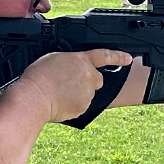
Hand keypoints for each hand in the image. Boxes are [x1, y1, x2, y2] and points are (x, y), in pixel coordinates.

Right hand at [16, 49, 132, 120]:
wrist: (35, 97)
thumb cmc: (39, 77)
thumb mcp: (54, 59)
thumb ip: (70, 62)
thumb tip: (73, 69)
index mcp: (82, 60)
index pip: (105, 56)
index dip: (118, 56)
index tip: (128, 58)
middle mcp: (89, 76)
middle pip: (96, 79)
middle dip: (88, 81)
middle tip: (70, 83)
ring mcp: (87, 94)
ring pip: (87, 94)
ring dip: (77, 93)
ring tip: (58, 92)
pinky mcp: (83, 108)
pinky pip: (80, 106)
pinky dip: (72, 105)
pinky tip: (59, 102)